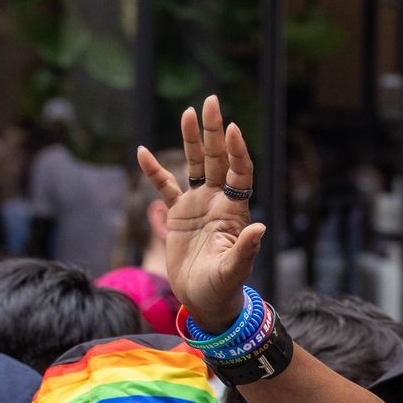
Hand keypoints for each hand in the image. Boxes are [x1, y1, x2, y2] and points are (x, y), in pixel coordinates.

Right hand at [136, 95, 265, 330]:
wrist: (205, 301)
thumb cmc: (223, 289)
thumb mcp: (234, 270)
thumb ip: (245, 249)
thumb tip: (260, 228)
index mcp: (234, 211)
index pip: (239, 173)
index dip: (237, 152)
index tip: (233, 130)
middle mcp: (218, 202)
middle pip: (217, 160)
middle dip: (214, 131)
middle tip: (211, 101)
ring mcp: (197, 205)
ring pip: (194, 165)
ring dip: (192, 140)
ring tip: (189, 111)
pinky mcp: (178, 214)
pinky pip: (164, 187)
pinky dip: (154, 170)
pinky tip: (142, 151)